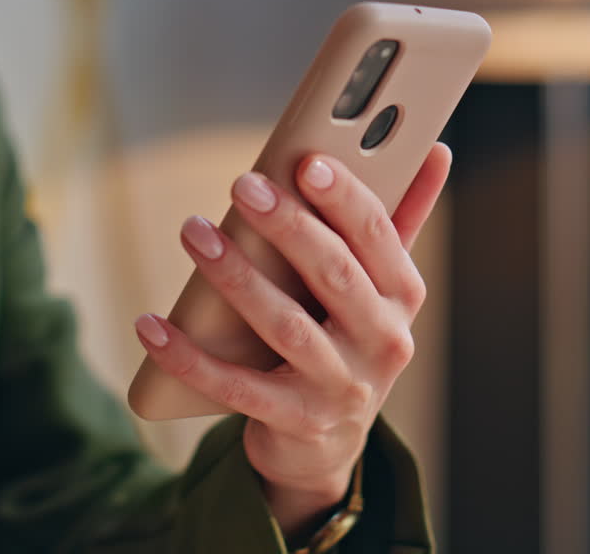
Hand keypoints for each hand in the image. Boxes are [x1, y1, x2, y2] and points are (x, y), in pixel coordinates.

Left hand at [134, 143, 452, 538]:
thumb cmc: (347, 337)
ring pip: (283, 325)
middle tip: (241, 185)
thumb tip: (438, 148)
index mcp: (403, 296)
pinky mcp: (295, 421)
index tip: (305, 160)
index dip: (344, 196)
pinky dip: (189, 356)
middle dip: (286, 225)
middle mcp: (383, 342)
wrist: (326, 441)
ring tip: (194, 232)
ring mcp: (341, 387)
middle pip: (332, 274)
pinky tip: (151, 325)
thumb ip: (401, 219)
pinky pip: (235, 386)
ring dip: (234, 275)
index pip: (378, 235)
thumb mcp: (378, 286)